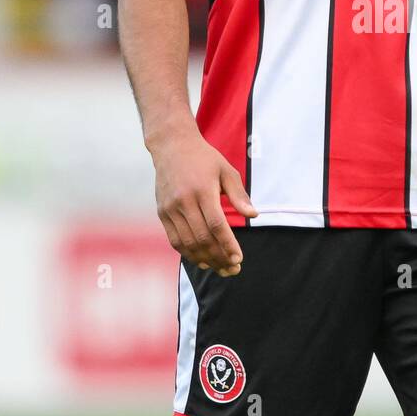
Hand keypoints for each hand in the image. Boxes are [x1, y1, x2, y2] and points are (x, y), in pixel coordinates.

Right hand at [150, 127, 257, 275]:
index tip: (238, 258)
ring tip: (220, 268)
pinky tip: (202, 260)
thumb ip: (239, 194)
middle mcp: (184, 201)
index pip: (216, 225)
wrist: (172, 147)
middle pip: (202, 238)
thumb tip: (253, 215)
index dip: (227, 245)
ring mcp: (170, 208)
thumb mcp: (226, 170)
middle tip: (233, 269)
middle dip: (219, 257)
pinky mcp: (162, 213)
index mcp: (203, 190)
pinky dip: (188, 253)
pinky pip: (175, 240)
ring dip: (205, 259)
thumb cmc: (204, 159)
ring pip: (188, 243)